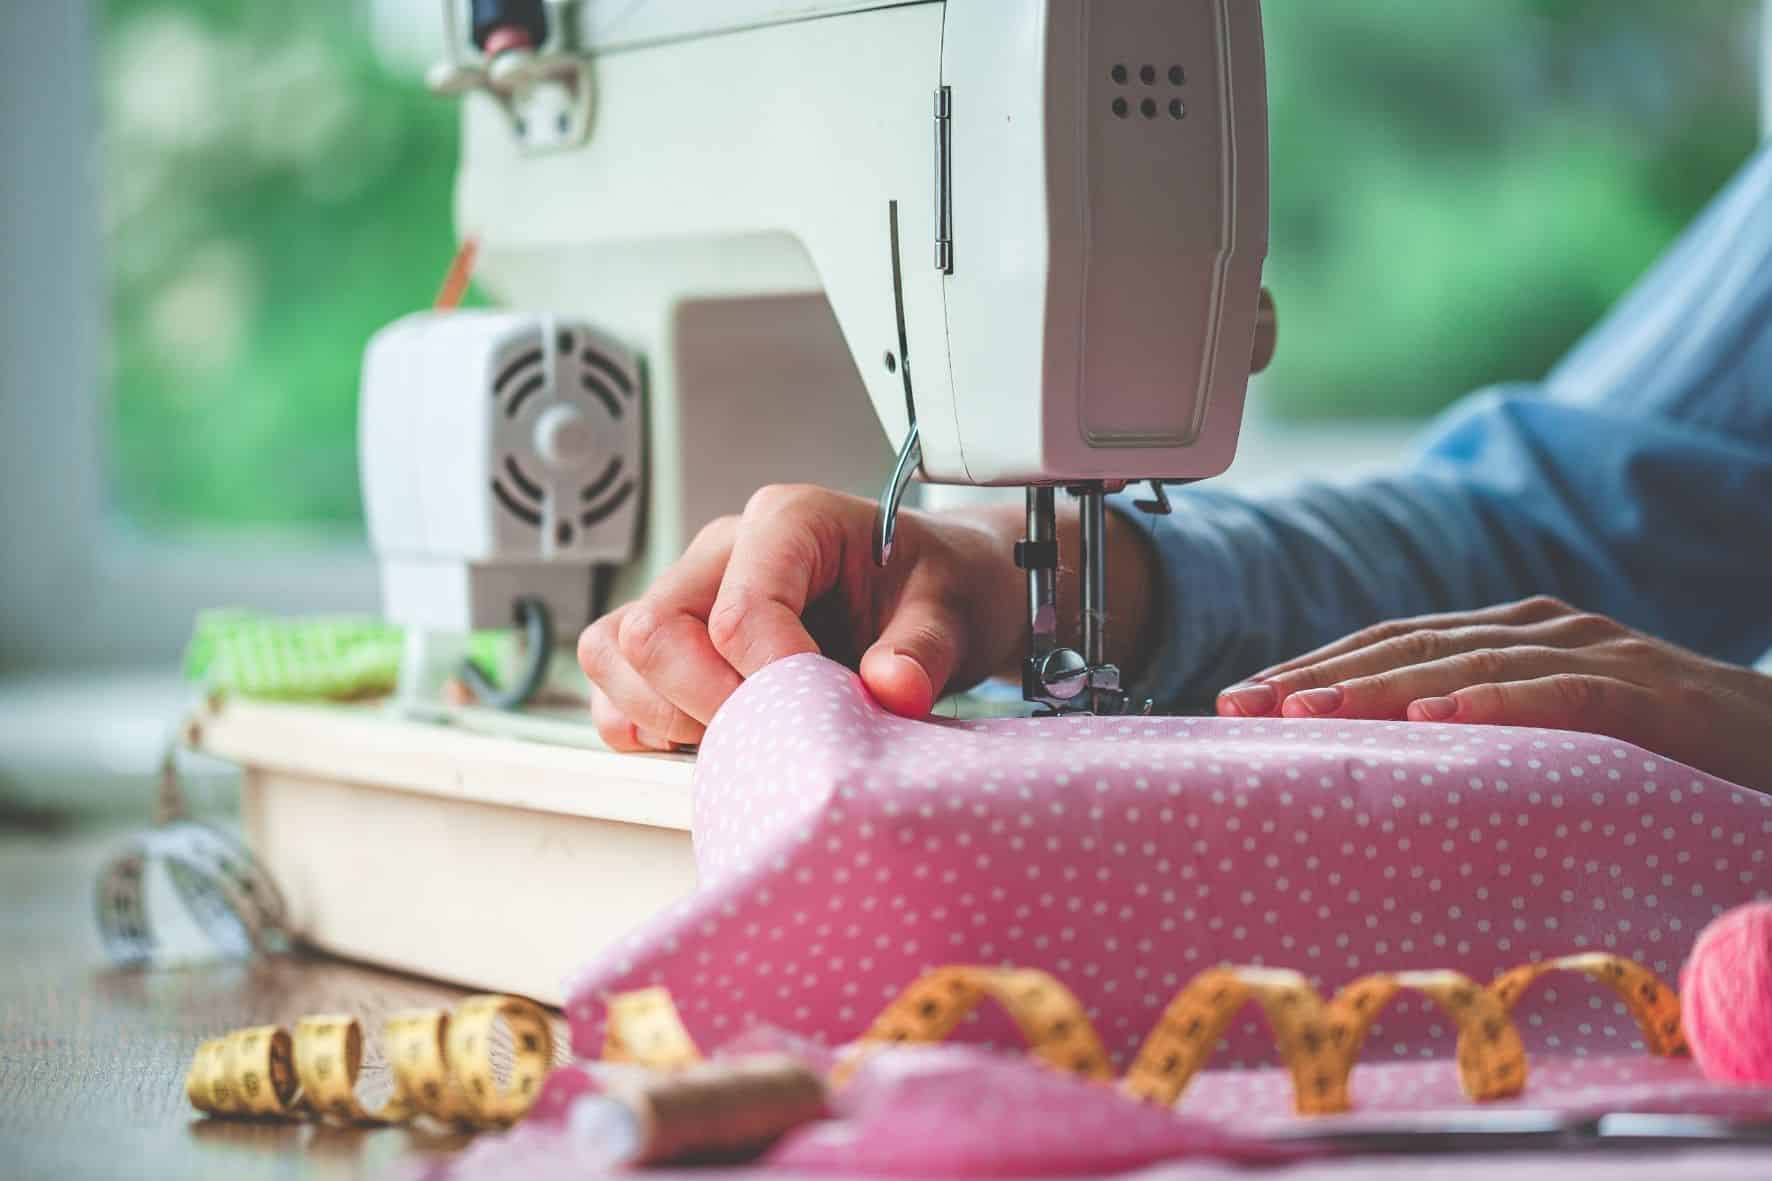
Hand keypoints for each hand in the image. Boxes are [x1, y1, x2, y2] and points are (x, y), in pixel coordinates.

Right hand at [578, 485, 1027, 751]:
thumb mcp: (955, 610)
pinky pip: (614, 680)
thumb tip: (892, 690)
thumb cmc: (936, 590)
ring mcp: (689, 591)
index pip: (739, 610)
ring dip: (664, 715)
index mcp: (790, 521)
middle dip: (708, 705)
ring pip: (615, 651)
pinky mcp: (672, 638)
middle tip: (776, 741)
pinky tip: (705, 740)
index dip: (771, 681)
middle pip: (655, 631)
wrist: (933, 595)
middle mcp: (723, 549)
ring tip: (742, 739)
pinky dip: (641, 723)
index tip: (821, 717)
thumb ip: (924, 649)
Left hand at [1215, 596, 1771, 791]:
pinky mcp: (1649, 690)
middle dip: (1319, 675)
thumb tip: (1368, 768)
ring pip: (1466, 661)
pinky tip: (1436, 722)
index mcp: (1505, 636)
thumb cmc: (1651, 749)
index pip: (1388, 644)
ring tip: (1307, 712)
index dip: (1311, 668)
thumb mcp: (1542, 738)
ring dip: (1380, 686)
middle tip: (1242, 707)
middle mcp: (1538, 628)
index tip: (1237, 703)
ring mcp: (1595, 650)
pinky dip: (1494, 702)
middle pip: (1407, 644)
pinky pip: (1561, 692)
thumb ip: (1470, 736)